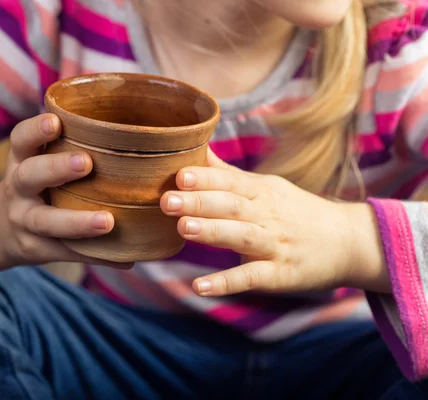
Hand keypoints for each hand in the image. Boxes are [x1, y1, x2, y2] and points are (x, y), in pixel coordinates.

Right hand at [0, 114, 130, 268]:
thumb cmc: (35, 184)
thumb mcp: (35, 161)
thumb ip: (64, 146)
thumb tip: (131, 131)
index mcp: (21, 161)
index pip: (20, 140)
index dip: (35, 130)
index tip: (56, 122)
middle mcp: (18, 189)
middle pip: (30, 176)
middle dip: (56, 168)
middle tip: (86, 163)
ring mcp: (25, 221)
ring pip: (46, 222)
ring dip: (78, 222)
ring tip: (108, 222)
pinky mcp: (38, 249)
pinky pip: (69, 253)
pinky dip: (98, 255)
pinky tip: (126, 257)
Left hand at [160, 149, 388, 295]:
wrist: (348, 242)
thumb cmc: (296, 211)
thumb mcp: (267, 187)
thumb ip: (228, 173)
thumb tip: (197, 149)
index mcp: (262, 192)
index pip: (232, 181)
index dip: (206, 178)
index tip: (180, 174)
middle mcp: (268, 215)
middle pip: (233, 206)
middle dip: (200, 202)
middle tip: (168, 200)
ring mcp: (275, 245)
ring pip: (242, 236)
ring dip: (213, 232)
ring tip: (183, 228)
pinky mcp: (280, 274)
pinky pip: (252, 277)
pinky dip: (227, 282)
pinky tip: (200, 286)